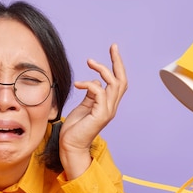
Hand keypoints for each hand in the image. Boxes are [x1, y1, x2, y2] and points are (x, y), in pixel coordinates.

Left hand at [59, 43, 127, 178]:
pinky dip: (89, 84)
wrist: (70, 146)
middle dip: (118, 62)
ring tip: (90, 61)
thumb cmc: (75, 128)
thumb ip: (91, 95)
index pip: (118, 82)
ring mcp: (107, 111)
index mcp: (108, 104)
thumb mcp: (84, 106)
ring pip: (114, 84)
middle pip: (122, 80)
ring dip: (102, 69)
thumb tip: (95, 82)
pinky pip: (99, 92)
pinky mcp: (100, 114)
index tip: (112, 50)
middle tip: (113, 47)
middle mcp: (111, 107)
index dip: (117, 65)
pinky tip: (78, 84)